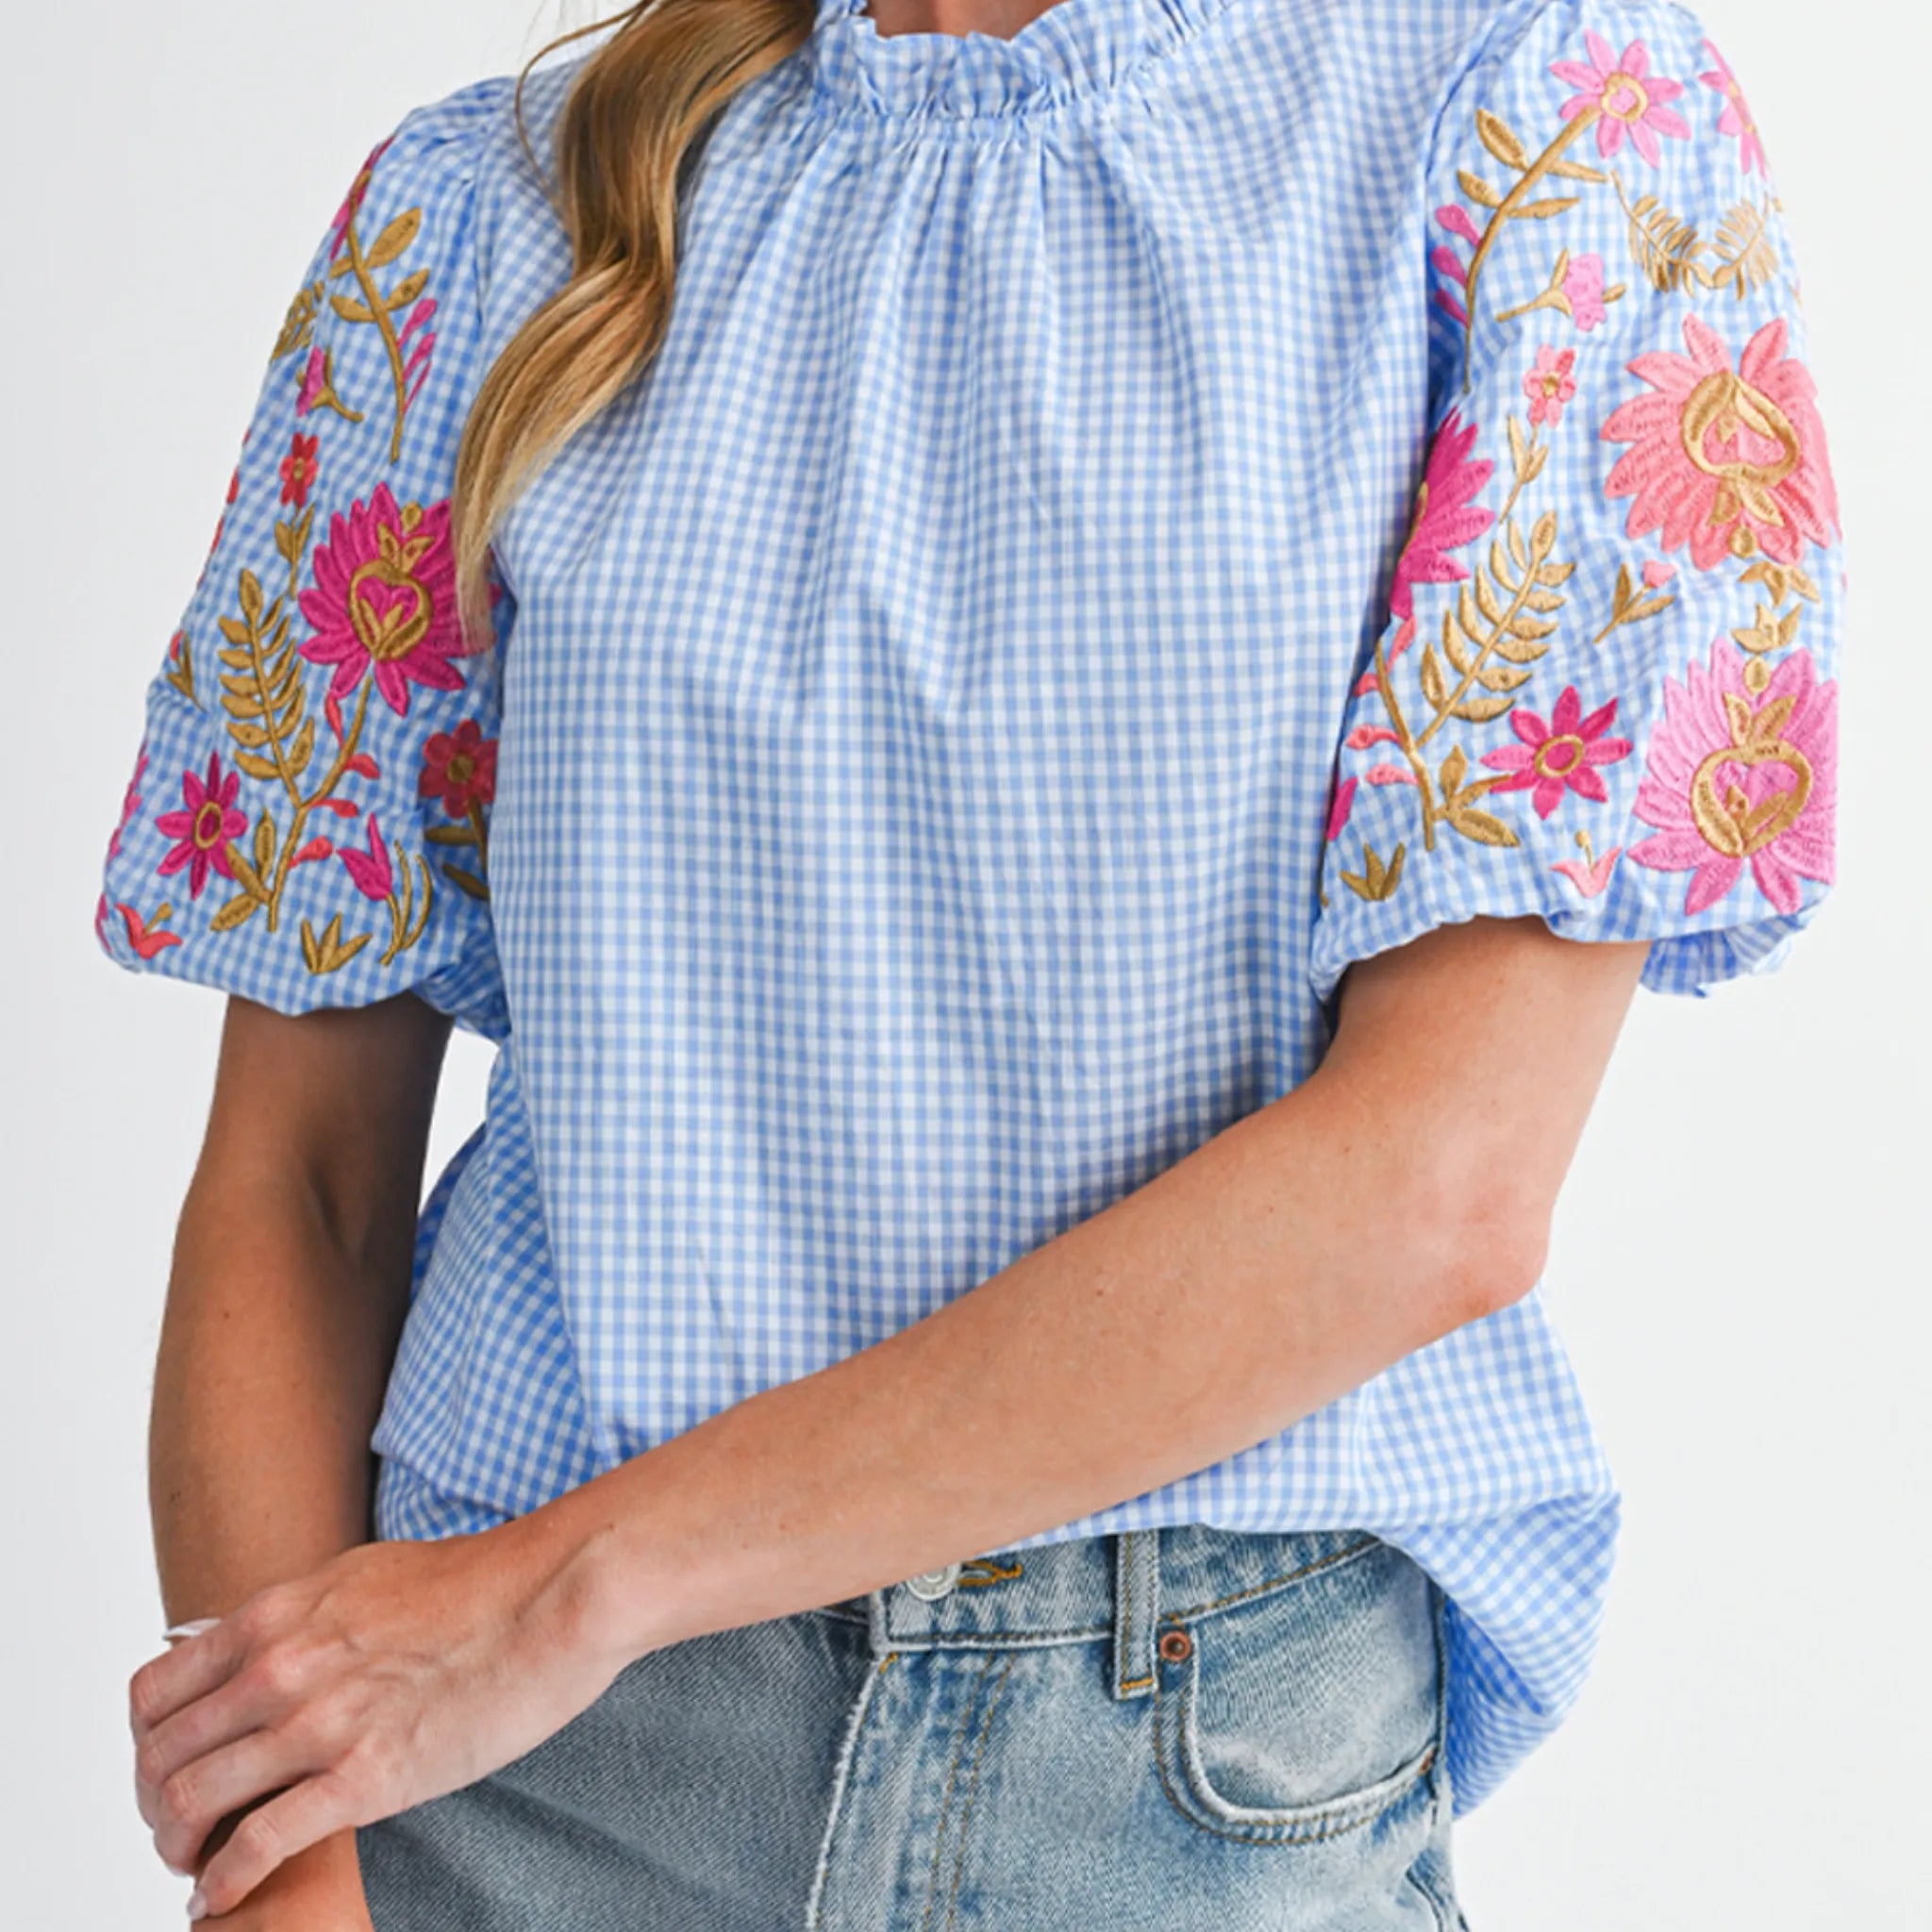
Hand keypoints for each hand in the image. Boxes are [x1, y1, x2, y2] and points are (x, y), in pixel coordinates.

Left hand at [131, 1515, 625, 1918]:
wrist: (553, 1594)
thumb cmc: (477, 1582)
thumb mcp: (361, 1575)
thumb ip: (299, 1616)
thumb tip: (256, 1646)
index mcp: (277, 1615)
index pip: (154, 1693)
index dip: (148, 1744)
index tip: (170, 1768)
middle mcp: (280, 1667)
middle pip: (160, 1756)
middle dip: (156, 1805)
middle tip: (181, 1831)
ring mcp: (320, 1722)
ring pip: (190, 1803)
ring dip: (179, 1848)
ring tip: (197, 1868)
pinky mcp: (367, 1776)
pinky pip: (257, 1846)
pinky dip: (223, 1884)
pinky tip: (222, 1899)